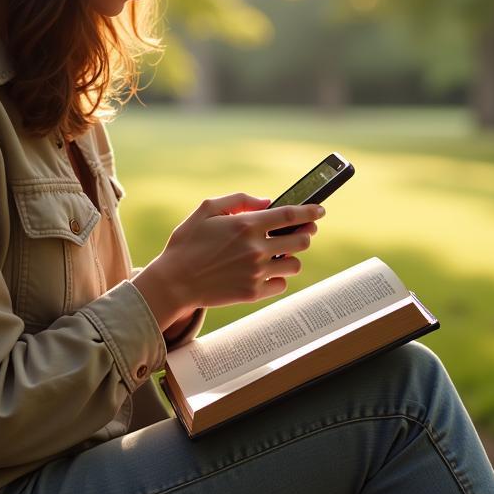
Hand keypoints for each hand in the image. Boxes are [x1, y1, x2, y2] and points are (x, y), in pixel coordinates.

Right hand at [132, 194, 323, 330]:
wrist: (174, 282)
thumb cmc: (188, 242)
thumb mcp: (207, 209)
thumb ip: (239, 200)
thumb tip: (267, 202)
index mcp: (246, 225)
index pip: (290, 215)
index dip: (310, 211)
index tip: (320, 210)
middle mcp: (256, 249)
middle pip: (301, 240)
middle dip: (305, 233)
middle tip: (301, 232)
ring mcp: (256, 273)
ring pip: (294, 264)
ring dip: (291, 257)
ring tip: (278, 254)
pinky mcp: (253, 293)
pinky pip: (281, 284)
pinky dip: (277, 277)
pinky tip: (265, 272)